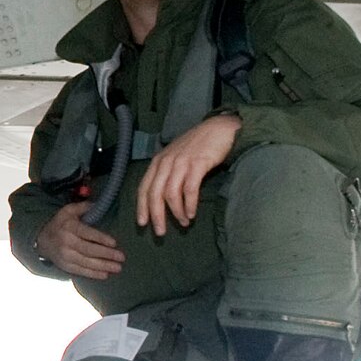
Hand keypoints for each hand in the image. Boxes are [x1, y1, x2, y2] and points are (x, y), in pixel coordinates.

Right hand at [35, 201, 123, 279]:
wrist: (42, 240)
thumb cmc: (60, 224)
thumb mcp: (68, 211)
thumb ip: (83, 207)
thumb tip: (98, 204)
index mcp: (69, 227)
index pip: (87, 233)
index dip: (101, 238)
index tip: (114, 243)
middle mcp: (66, 242)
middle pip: (89, 250)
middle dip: (107, 254)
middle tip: (121, 257)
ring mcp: (65, 256)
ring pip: (86, 262)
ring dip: (103, 266)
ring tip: (118, 268)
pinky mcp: (65, 266)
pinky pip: (80, 271)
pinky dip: (93, 274)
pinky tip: (105, 275)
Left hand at [136, 112, 238, 235]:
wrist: (219, 128)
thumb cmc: (199, 146)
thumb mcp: (177, 157)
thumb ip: (169, 174)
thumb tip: (165, 199)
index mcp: (158, 162)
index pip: (144, 187)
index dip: (142, 207)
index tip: (142, 223)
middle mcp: (166, 162)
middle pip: (154, 193)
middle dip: (156, 215)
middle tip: (160, 232)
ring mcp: (181, 162)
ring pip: (171, 193)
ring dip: (176, 212)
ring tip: (183, 223)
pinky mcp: (197, 163)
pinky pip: (189, 189)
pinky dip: (189, 204)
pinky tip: (192, 213)